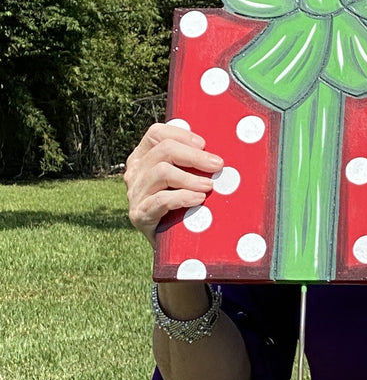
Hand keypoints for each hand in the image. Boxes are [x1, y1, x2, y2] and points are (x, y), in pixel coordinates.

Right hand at [124, 123, 222, 244]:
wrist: (172, 247)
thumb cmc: (183, 207)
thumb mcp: (185, 180)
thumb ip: (193, 164)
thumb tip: (220, 152)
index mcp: (143, 157)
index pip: (156, 133)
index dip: (181, 135)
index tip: (204, 144)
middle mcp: (135, 172)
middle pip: (163, 150)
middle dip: (194, 156)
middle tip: (218, 165)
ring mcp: (134, 194)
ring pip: (161, 172)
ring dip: (190, 178)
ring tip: (209, 186)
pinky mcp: (139, 215)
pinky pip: (160, 200)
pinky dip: (182, 197)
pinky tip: (198, 199)